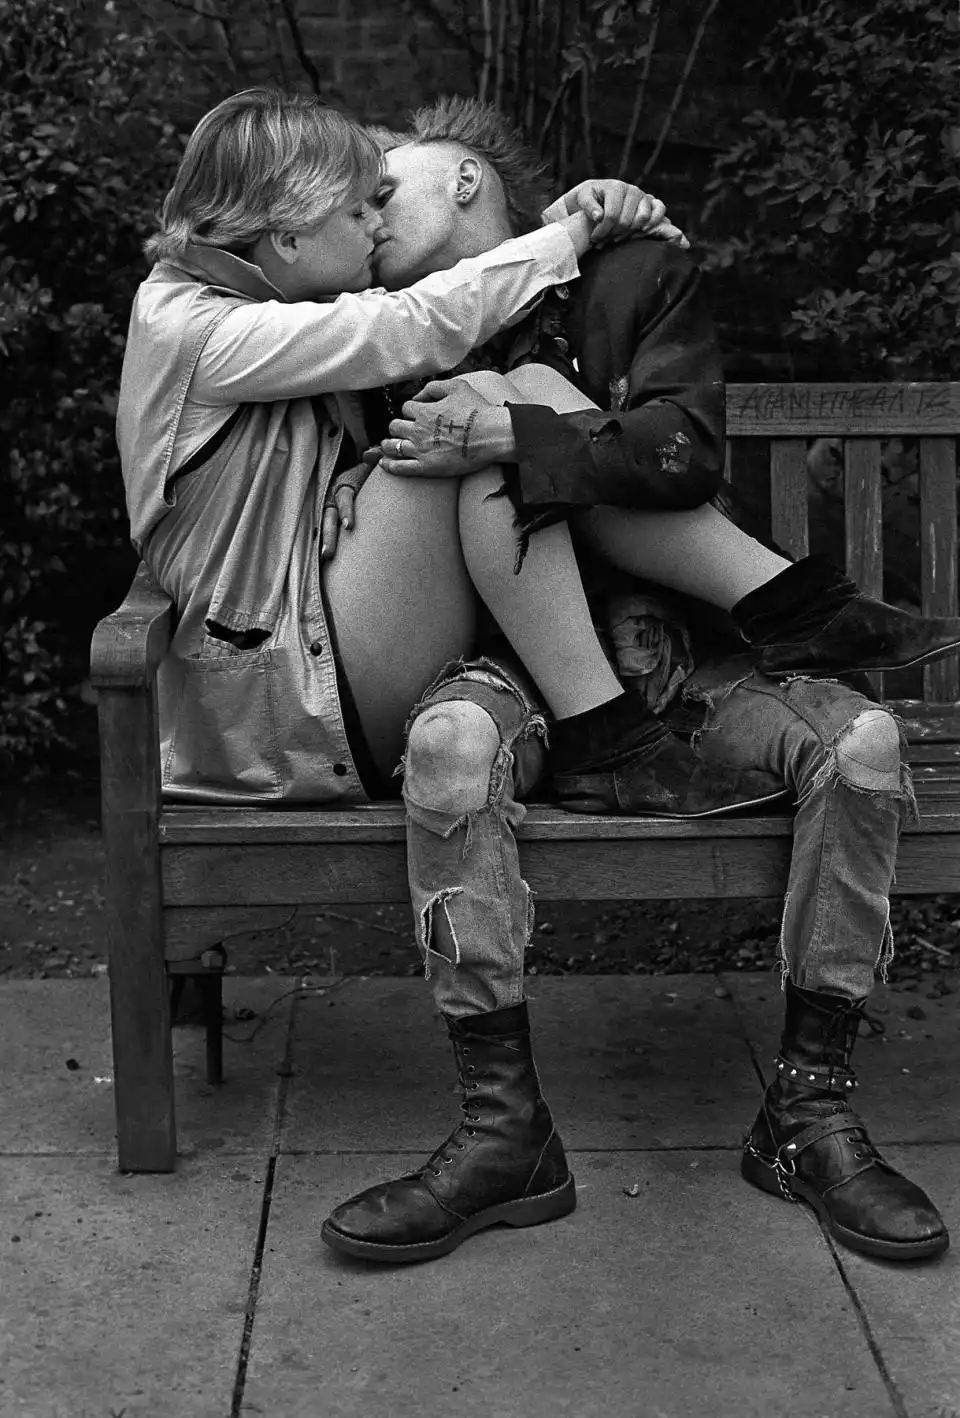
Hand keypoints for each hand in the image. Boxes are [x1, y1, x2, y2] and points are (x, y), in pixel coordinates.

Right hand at [319, 448, 378, 560]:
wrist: (365, 472)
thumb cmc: (373, 469)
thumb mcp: (374, 460)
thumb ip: (376, 456)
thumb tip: (371, 454)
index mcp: (346, 481)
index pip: (344, 496)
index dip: (346, 510)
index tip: (349, 527)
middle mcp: (334, 494)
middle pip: (329, 514)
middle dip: (329, 534)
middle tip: (329, 553)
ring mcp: (331, 505)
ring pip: (324, 523)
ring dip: (325, 540)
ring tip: (325, 558)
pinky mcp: (332, 514)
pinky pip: (325, 527)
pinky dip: (324, 540)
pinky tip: (322, 559)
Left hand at [380, 378, 515, 477]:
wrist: (491, 435)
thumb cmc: (478, 411)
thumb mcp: (457, 387)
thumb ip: (434, 387)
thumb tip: (418, 394)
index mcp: (423, 411)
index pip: (406, 408)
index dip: (411, 410)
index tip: (417, 414)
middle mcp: (417, 430)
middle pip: (394, 426)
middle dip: (398, 427)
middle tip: (402, 430)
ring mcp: (420, 450)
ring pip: (392, 446)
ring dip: (388, 445)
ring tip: (388, 446)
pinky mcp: (426, 467)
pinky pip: (400, 467)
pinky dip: (389, 465)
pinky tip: (384, 464)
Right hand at [544, 179, 689, 248]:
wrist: (583, 211)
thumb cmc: (615, 223)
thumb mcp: (640, 229)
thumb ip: (663, 232)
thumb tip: (688, 244)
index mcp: (645, 200)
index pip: (657, 212)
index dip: (647, 228)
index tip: (637, 236)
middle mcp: (632, 190)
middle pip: (633, 220)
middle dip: (622, 234)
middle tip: (614, 241)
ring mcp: (613, 186)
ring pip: (614, 217)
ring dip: (605, 232)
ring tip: (599, 239)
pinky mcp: (591, 189)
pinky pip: (596, 208)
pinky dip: (595, 217)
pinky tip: (595, 222)